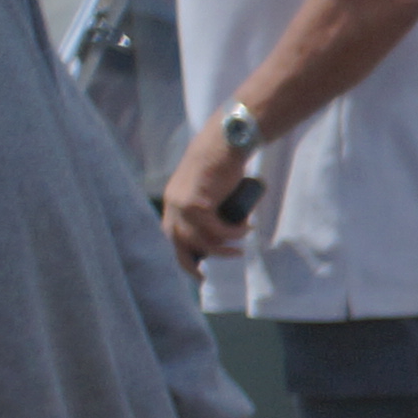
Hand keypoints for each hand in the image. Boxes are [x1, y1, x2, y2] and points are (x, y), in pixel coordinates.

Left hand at [164, 116, 250, 270]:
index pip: (171, 235)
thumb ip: (207, 205)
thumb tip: (220, 229)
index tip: (198, 271)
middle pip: (179, 243)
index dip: (183, 255)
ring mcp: (183, 205)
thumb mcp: (207, 189)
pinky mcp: (198, 204)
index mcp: (172, 201)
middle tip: (210, 274)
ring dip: (222, 249)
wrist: (223, 143)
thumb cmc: (221, 163)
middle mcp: (173, 204)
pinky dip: (233, 233)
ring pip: (201, 240)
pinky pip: (216, 230)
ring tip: (241, 247)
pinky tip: (246, 228)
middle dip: (194, 263)